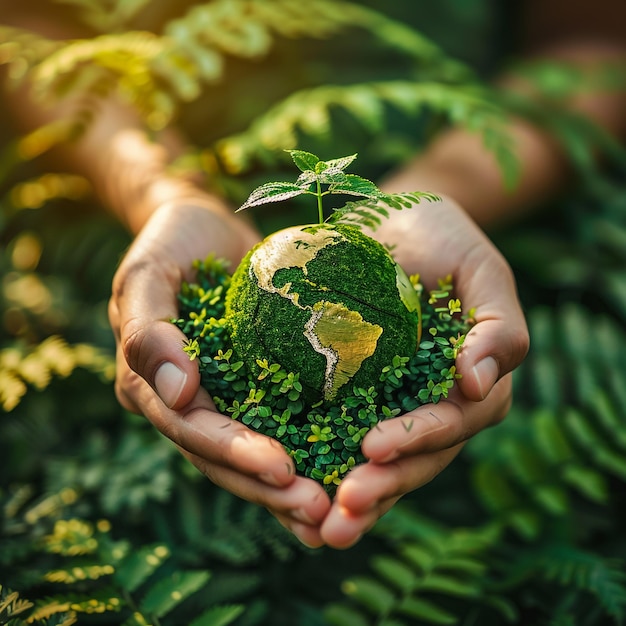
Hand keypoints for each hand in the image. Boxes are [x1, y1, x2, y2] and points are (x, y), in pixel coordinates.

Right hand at [108, 200, 332, 546]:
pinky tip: (344, 476)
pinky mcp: (258, 383)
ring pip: (253, 452)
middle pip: (223, 458)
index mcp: (150, 386)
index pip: (191, 429)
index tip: (282, 468)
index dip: (233, 453)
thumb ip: (148, 330)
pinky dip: (308, 451)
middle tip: (320, 511)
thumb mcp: (146, 273)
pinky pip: (283, 421)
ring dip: (290, 487)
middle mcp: (186, 404)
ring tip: (337, 513)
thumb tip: (176, 394)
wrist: (202, 225)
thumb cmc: (170, 242)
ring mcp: (223, 397)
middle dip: (268, 488)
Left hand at [318, 195, 528, 547]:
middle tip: (341, 517)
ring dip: (352, 498)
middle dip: (381, 488)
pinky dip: (322, 470)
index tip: (372, 448)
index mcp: (468, 384)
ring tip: (319, 529)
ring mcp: (389, 404)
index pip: (452, 424)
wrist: (389, 219)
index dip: (417, 439)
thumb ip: (498, 326)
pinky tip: (294, 499)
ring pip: (378, 463)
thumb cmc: (442, 238)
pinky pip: (337, 437)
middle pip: (414, 459)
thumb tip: (478, 385)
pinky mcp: (349, 395)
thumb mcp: (480, 270)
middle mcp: (430, 404)